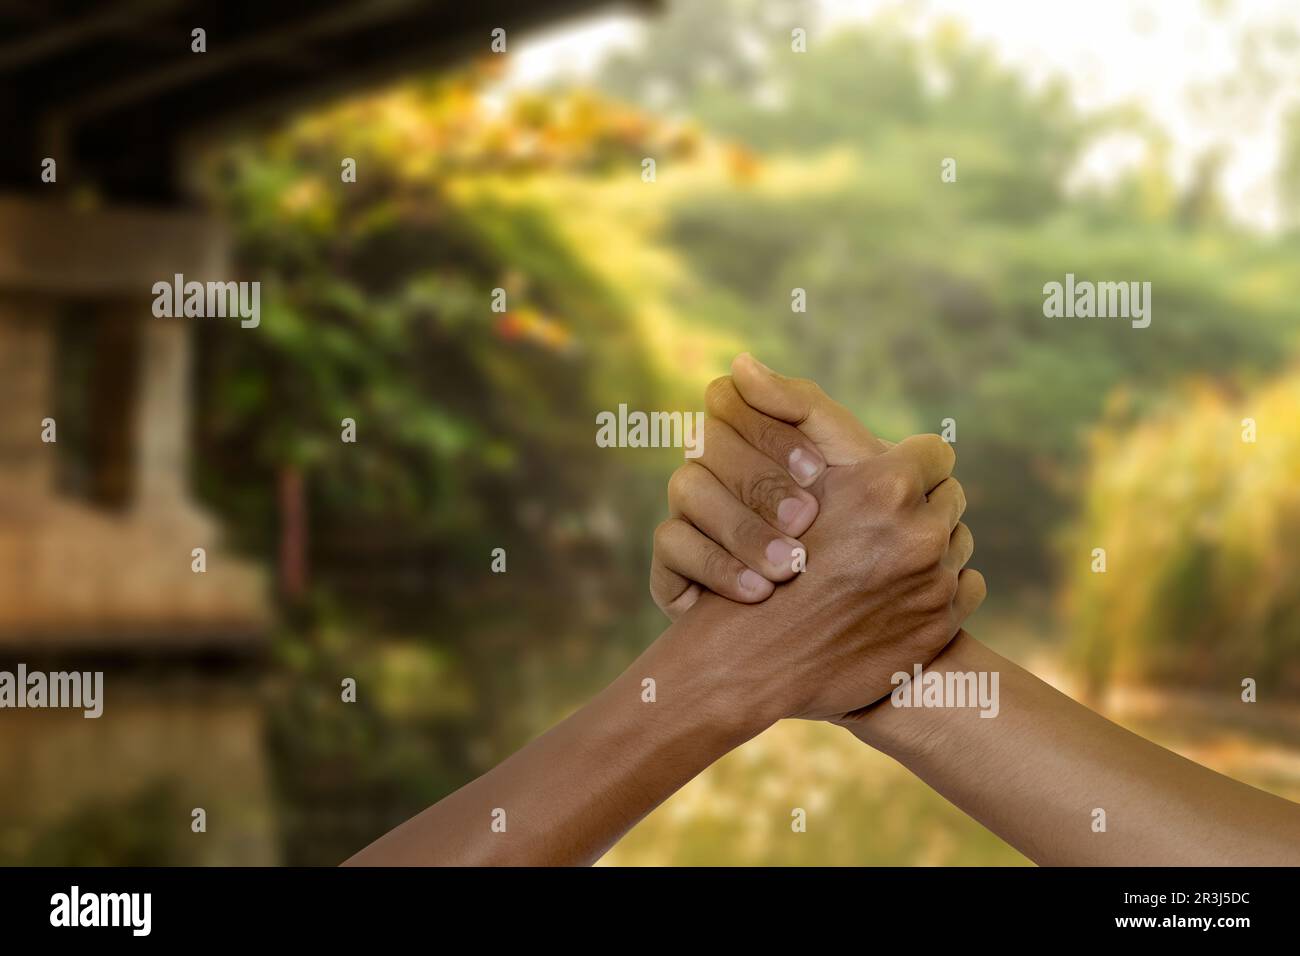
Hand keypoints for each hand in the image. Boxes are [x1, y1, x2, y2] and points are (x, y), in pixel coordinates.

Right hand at [657, 355, 984, 722]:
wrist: (749, 665)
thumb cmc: (749, 563)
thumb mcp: (762, 483)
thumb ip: (773, 419)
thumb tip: (744, 363)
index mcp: (884, 486)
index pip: (934, 451)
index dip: (909, 464)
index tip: (886, 480)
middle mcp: (920, 531)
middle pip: (951, 496)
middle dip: (923, 506)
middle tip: (887, 523)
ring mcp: (935, 582)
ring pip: (961, 542)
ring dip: (935, 546)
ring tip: (892, 560)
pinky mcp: (942, 625)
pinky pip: (968, 586)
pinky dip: (943, 589)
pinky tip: (903, 595)